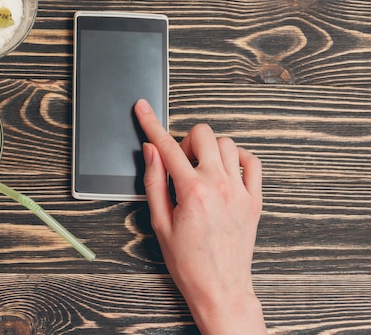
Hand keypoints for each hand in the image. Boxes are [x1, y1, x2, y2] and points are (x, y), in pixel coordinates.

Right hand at [134, 99, 266, 334]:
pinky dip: (237, 158)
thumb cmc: (188, 262)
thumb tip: (151, 151)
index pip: (167, 146)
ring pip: (227, 144)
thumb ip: (154, 181)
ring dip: (209, 149)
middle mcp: (219, 186)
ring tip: (200, 170)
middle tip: (179, 162)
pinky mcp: (254, 199)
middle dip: (186, 141)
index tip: (143, 109)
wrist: (220, 288)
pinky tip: (224, 171)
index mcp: (192, 191)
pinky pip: (252, 162)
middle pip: (203, 134)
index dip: (151, 124)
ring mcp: (240, 191)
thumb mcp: (159, 222)